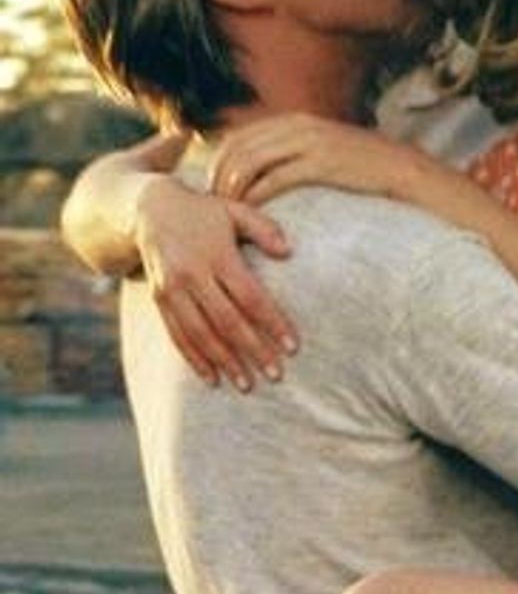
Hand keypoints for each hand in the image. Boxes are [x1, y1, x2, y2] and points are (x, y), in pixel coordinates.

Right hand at [134, 180, 298, 390]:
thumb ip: (263, 228)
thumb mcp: (234, 210)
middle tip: (276, 375)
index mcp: (216, 254)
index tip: (292, 347)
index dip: (273, 323)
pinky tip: (212, 378)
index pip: (251, 297)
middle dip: (253, 350)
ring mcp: (172, 289)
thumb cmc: (204, 212)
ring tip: (247, 385)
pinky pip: (177, 335)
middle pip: (227, 321)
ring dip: (225, 362)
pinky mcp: (159, 299)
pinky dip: (194, 359)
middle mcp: (192, 273)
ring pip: (201, 334)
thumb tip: (289, 252)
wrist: (149, 208)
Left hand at [209, 114, 408, 205]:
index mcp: (294, 121)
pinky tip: (251, 215)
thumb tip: (267, 174)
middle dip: (218, 178)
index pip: (238, 137)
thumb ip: (296, 155)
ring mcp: (309, 142)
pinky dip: (257, 197)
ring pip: (250, 162)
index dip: (218, 164)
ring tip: (228, 215)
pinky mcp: (321, 163)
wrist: (405, 171)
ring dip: (233, 189)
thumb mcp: (326, 151)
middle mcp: (297, 125)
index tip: (213, 192)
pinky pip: (275, 179)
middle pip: (237, 148)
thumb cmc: (366, 170)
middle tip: (213, 208)